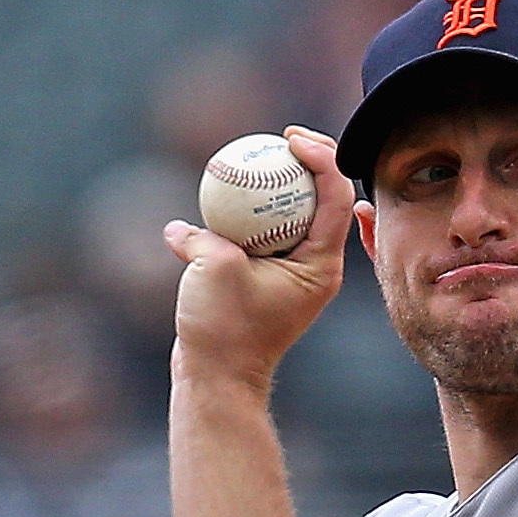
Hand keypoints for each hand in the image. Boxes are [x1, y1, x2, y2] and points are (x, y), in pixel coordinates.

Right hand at [164, 126, 355, 388]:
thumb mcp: (213, 271)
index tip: (290, 139)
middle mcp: (315, 264)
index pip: (337, 196)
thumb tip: (180, 228)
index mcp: (321, 264)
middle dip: (311, 161)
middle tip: (282, 138)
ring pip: (295, 212)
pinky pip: (266, 229)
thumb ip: (203, 237)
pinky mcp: (267, 274)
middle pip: (325, 198)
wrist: (218, 379)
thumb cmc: (223, 332)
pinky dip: (251, 209)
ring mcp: (293, 269)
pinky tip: (227, 190)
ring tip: (258, 154)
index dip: (322, 157)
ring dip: (280, 182)